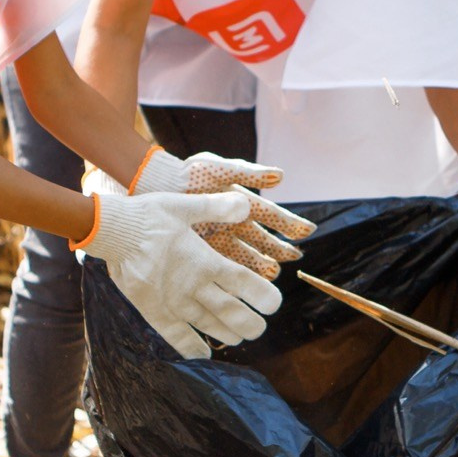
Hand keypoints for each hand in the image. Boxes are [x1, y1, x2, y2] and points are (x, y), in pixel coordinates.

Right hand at [75, 191, 283, 358]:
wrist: (111, 231)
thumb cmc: (149, 216)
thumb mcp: (185, 205)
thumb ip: (217, 207)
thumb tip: (246, 203)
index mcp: (204, 260)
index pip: (242, 282)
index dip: (262, 296)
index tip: (273, 304)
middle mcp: (193, 285)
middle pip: (230, 311)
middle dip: (250, 323)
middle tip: (260, 328)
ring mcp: (173, 301)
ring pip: (208, 325)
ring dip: (227, 334)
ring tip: (239, 339)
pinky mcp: (154, 311)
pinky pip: (176, 335)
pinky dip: (191, 348)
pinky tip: (203, 355)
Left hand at [130, 148, 315, 277]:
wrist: (151, 186)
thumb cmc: (187, 174)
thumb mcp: (217, 169)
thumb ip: (247, 172)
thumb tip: (280, 176)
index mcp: (239, 203)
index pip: (270, 215)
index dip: (288, 223)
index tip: (305, 231)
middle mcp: (233, 224)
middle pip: (262, 240)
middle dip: (278, 249)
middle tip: (293, 257)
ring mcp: (218, 241)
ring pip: (245, 257)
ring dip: (259, 267)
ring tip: (272, 275)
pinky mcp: (201, 253)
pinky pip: (221, 268)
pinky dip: (232, 277)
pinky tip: (242, 287)